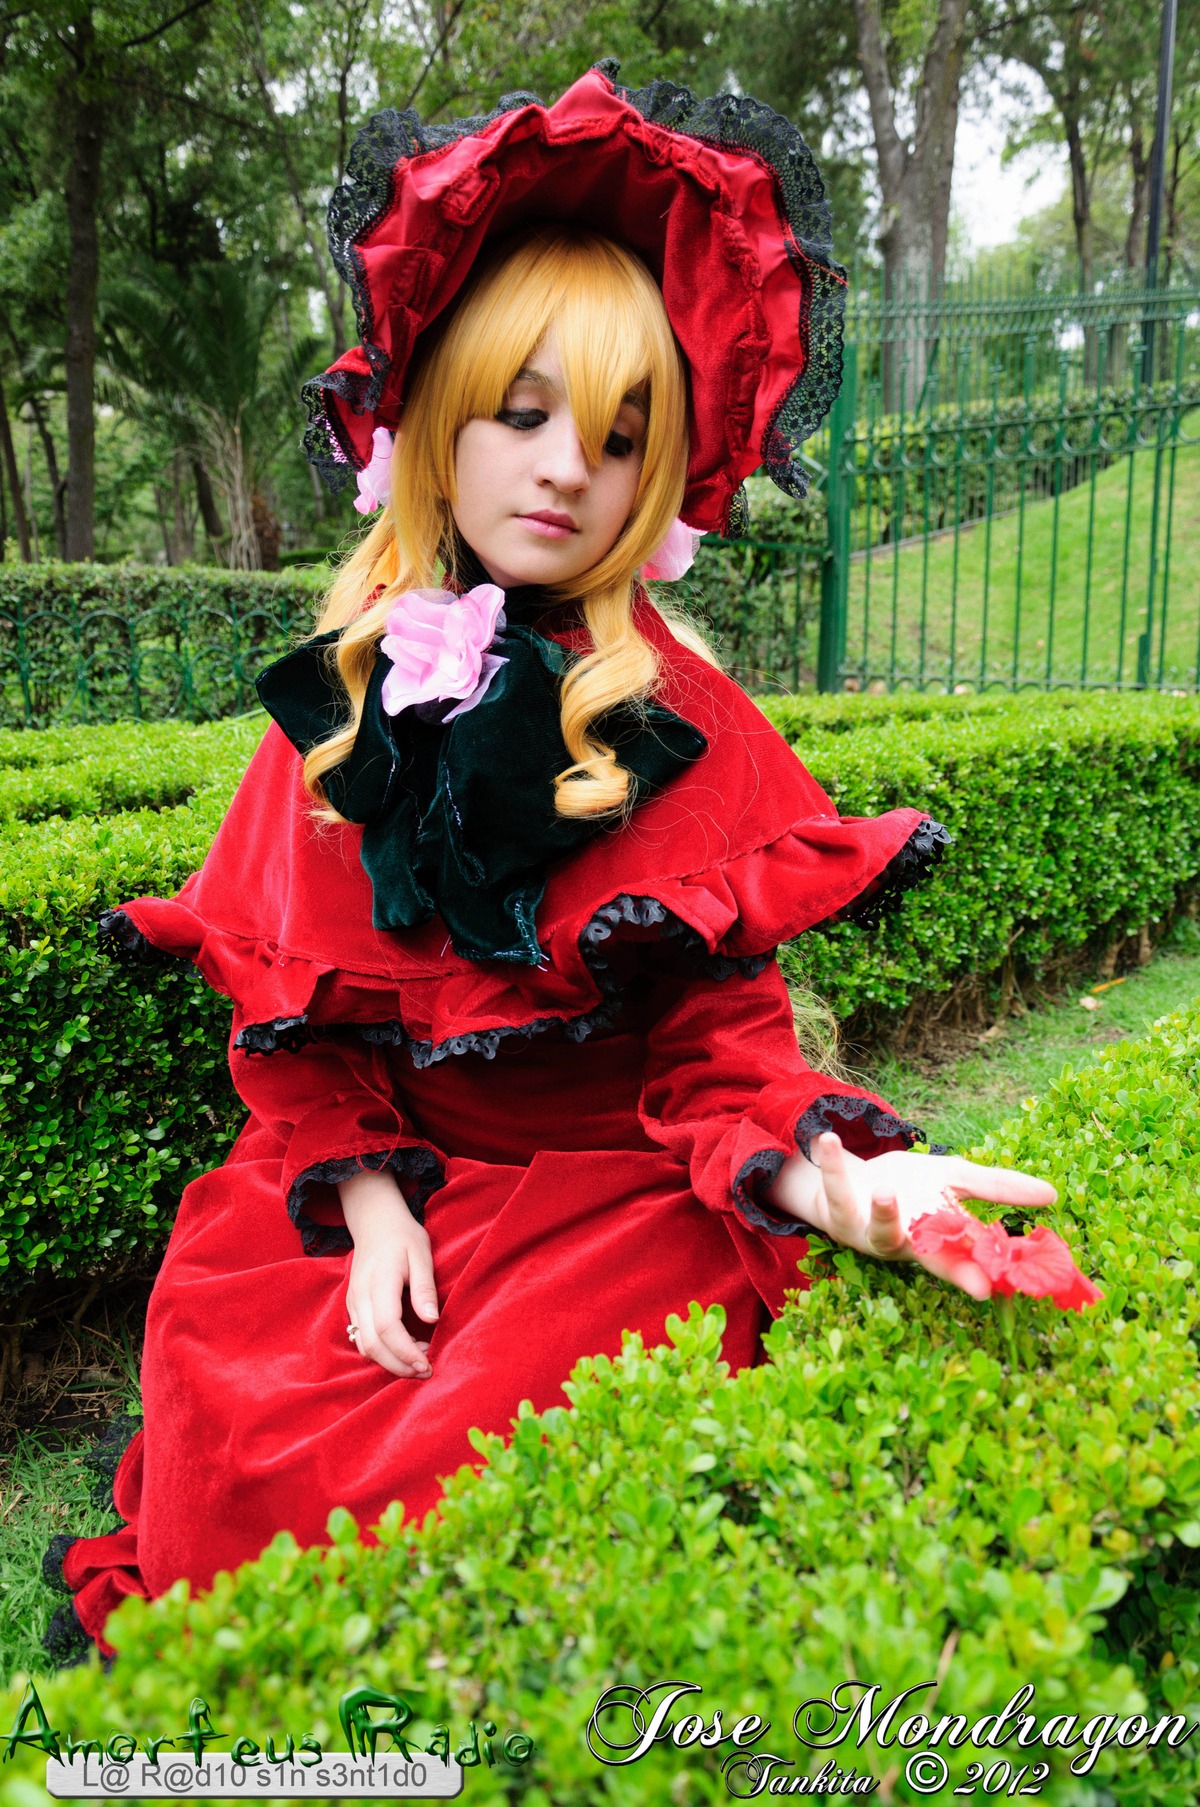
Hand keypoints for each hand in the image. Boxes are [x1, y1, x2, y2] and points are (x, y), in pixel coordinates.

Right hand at [340, 1169, 439, 1378]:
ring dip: (389, 1362)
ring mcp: (352, 1303)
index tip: (426, 1363)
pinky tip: (404, 1348)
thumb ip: (424, 1288)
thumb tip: (432, 1320)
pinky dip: (381, 1351)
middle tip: (425, 1371)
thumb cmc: (402, 1237)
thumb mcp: (421, 1254)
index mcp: (379, 1281)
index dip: (405, 1351)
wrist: (374, 1222)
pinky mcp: (352, 1307)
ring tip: (418, 1361)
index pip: (387, 1327)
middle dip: (398, 1365)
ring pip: (363, 1346)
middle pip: (372, 1344)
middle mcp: (360, 1296)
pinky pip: (361, 1338)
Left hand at [765, 1131, 1057, 1299]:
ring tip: (886, 1190)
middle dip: (944, 1267)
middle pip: (926, 1259)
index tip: (991, 1290)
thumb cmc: (909, 1187)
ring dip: (883, 1212)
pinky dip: (829, 1163)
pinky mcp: (838, 1208)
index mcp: (934, 1239)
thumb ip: (997, 1188)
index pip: (960, 1262)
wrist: (850, 1182)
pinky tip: (828, 1139)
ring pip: (878, 1230)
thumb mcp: (952, 1181)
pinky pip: (833, 1186)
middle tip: (972, 1282)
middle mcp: (904, 1242)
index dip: (974, 1276)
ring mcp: (869, 1229)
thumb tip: (1053, 1194)